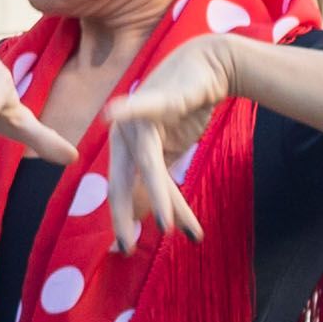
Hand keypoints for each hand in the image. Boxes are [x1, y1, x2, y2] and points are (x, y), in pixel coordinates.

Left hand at [92, 36, 251, 250]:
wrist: (207, 70)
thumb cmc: (187, 110)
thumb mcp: (172, 152)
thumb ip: (159, 180)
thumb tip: (156, 215)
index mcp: (125, 150)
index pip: (122, 191)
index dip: (122, 220)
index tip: (125, 251)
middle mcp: (124, 136)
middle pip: (123, 182)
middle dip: (125, 217)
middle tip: (128, 248)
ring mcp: (138, 117)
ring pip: (147, 163)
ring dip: (159, 194)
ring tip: (167, 224)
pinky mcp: (158, 97)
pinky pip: (144, 107)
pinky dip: (130, 110)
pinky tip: (115, 111)